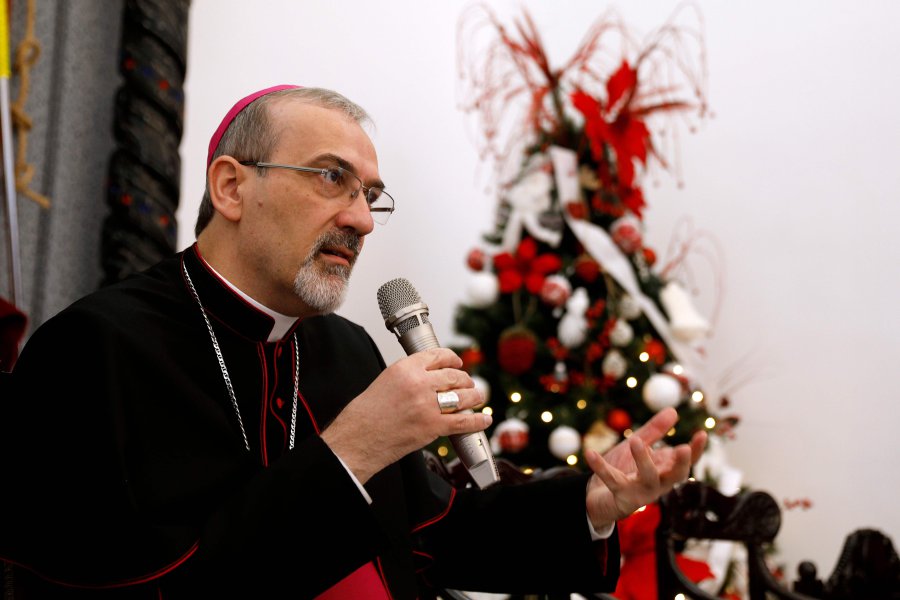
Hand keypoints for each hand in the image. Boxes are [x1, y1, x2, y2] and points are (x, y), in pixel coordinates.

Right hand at [321, 348, 490, 482]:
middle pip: (454, 376)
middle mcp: (419, 384)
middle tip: (468, 384)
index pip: (438, 356)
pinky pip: (463, 422)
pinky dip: (477, 421)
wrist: (358, 438)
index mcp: (405, 368)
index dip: (453, 358)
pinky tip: (483, 418)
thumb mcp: (386, 380)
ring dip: (474, 397)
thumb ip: (409, 375)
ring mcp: (427, 406)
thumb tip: (429, 376)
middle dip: (465, 380)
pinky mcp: (432, 427)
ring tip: (477, 397)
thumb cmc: (366, 413)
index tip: (457, 363)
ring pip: (462, 396)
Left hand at [584, 407, 706, 529]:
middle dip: (681, 463)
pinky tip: (589, 453)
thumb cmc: (623, 469)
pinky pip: (611, 480)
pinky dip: (600, 467)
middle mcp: (657, 483)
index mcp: (664, 469)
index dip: (696, 450)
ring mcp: (640, 492)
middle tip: (682, 448)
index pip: (685, 461)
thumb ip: (654, 431)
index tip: (702, 434)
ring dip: (643, 460)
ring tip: (635, 441)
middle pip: (676, 476)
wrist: (597, 495)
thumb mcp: (637, 446)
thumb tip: (673, 411)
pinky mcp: (621, 498)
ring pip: (648, 479)